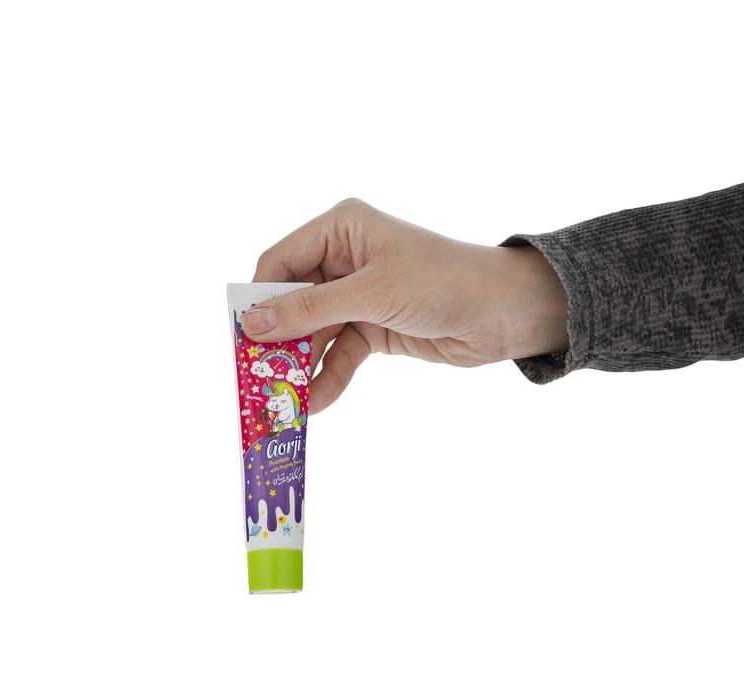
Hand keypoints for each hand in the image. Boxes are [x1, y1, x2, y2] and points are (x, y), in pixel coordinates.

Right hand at [244, 199, 568, 412]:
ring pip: (315, 333)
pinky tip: (318, 403)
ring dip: (302, 367)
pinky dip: (329, 377)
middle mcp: (344, 258)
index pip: (280, 263)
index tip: (241, 340)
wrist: (503, 313)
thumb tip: (251, 324)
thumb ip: (309, 310)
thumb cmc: (443, 281)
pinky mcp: (373, 326)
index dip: (258, 300)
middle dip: (278, 341)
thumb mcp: (371, 293)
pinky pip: (340, 353)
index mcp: (341, 229)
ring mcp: (358, 295)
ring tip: (285, 400)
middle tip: (258, 378)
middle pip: (293, 302)